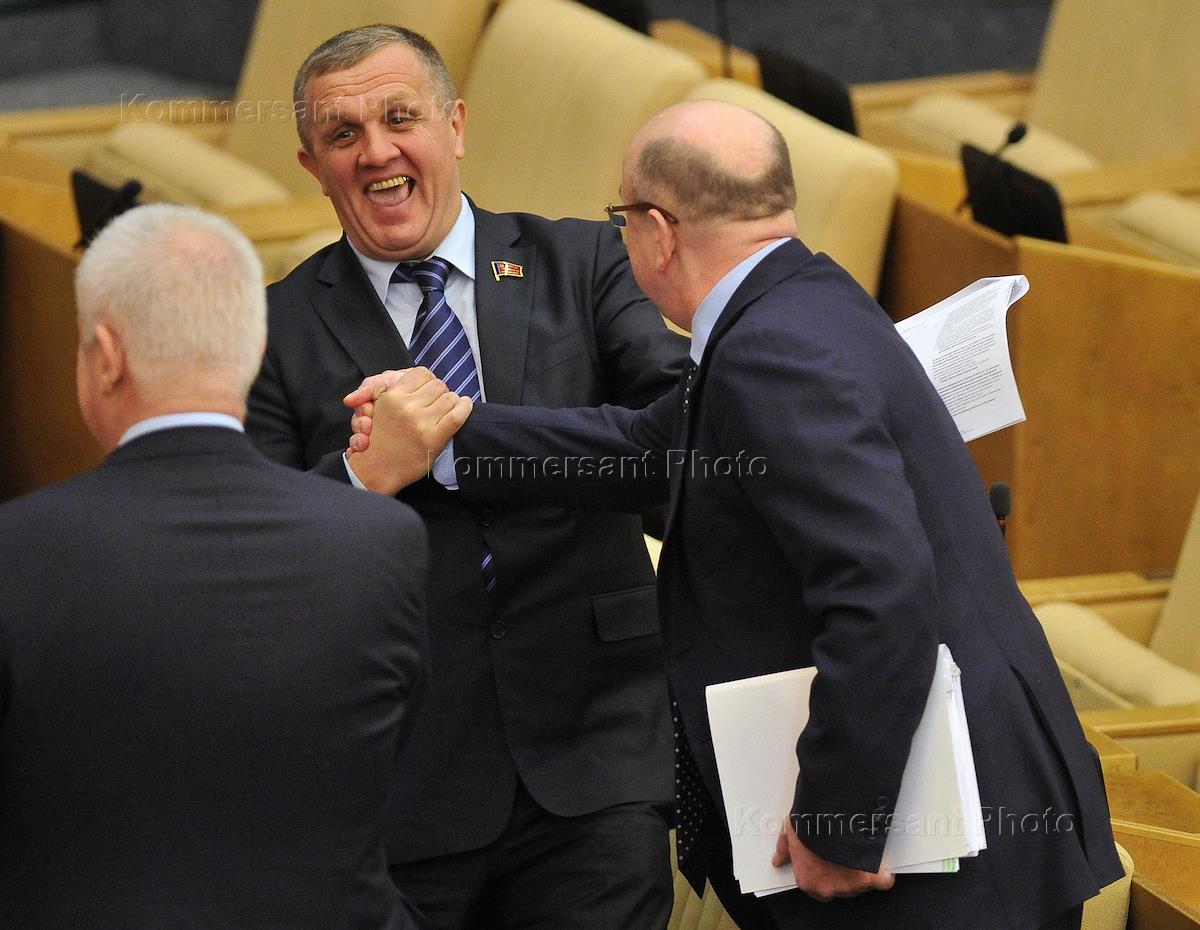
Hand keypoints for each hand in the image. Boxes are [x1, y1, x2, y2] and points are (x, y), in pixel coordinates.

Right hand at [344, 367, 472, 494]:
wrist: (377, 470)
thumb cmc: (378, 439)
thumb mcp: (375, 408)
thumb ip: (386, 390)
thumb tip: (405, 377)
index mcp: (392, 397)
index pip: (421, 373)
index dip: (428, 379)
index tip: (428, 388)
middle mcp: (406, 407)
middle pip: (437, 385)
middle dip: (440, 391)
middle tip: (438, 401)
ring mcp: (420, 423)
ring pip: (449, 398)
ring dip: (452, 401)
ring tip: (448, 408)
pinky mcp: (433, 439)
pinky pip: (457, 416)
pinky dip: (465, 408)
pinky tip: (465, 405)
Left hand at [771, 816, 893, 902]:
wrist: (827, 815)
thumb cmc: (808, 825)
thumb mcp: (789, 833)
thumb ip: (784, 849)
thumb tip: (778, 860)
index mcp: (808, 881)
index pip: (817, 888)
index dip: (823, 873)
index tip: (827, 863)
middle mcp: (829, 889)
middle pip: (839, 889)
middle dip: (841, 874)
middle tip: (841, 855)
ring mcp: (850, 886)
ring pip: (860, 885)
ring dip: (860, 871)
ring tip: (856, 851)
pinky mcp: (870, 878)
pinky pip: (883, 882)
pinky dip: (883, 874)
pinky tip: (880, 863)